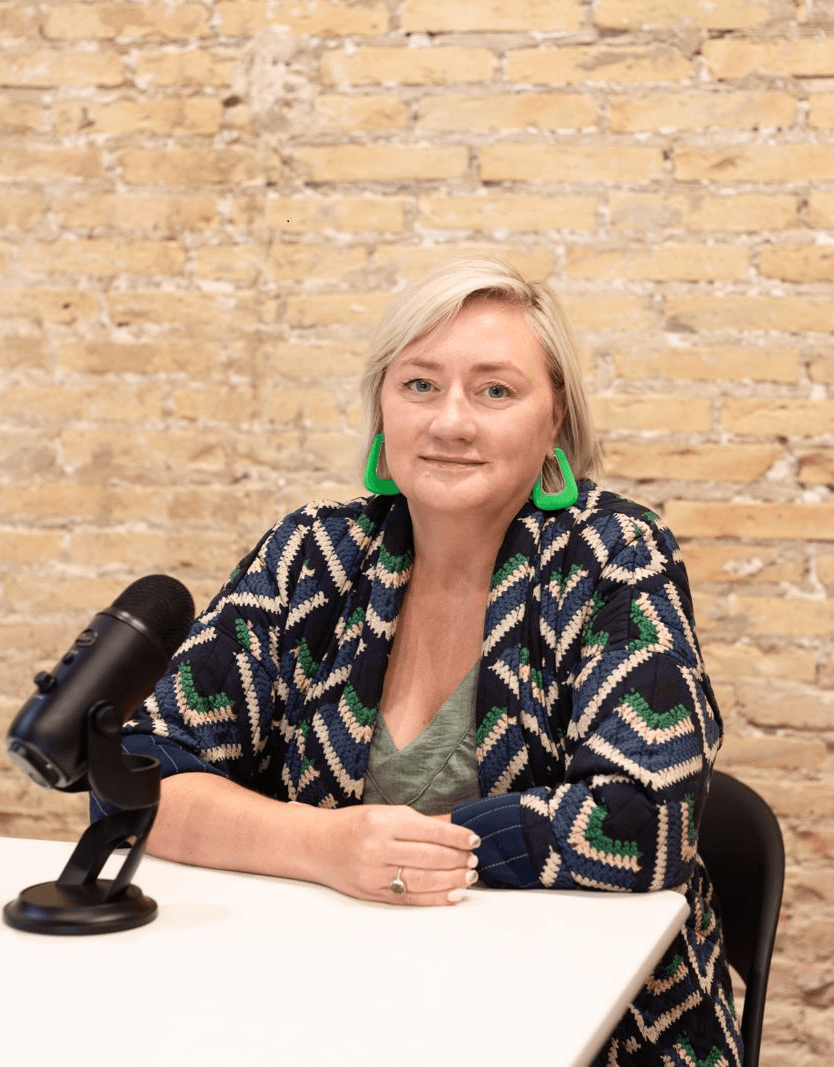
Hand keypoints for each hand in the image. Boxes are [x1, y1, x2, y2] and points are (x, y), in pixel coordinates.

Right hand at [318, 804, 479, 906]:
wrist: (317, 845)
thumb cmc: (353, 825)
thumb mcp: (384, 813)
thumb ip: (418, 822)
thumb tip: (453, 828)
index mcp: (382, 822)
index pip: (429, 831)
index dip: (456, 837)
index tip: (473, 839)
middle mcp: (377, 848)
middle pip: (428, 857)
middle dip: (456, 859)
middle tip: (473, 859)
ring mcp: (373, 873)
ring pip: (422, 879)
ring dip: (451, 879)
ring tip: (469, 876)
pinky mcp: (371, 894)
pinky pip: (409, 898)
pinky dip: (434, 898)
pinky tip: (452, 894)